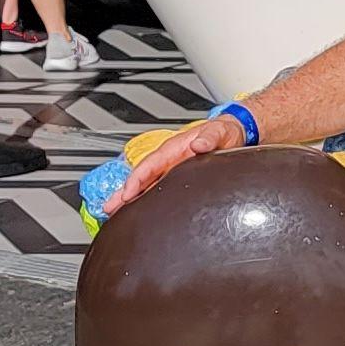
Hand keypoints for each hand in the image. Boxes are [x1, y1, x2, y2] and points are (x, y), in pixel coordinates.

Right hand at [117, 108, 249, 202]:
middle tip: (109, 208)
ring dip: (130, 198)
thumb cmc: (225, 132)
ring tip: (114, 213)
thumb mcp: (221, 132)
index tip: (127, 193)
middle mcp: (170, 159)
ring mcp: (172, 169)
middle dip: (124, 193)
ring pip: (146, 185)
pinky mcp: (178, 178)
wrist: (235, 133)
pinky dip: (144, 199)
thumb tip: (199, 144)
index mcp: (175, 148)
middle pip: (142, 177)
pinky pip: (156, 188)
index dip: (137, 179)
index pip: (150, 164)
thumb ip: (211, 137)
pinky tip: (138, 211)